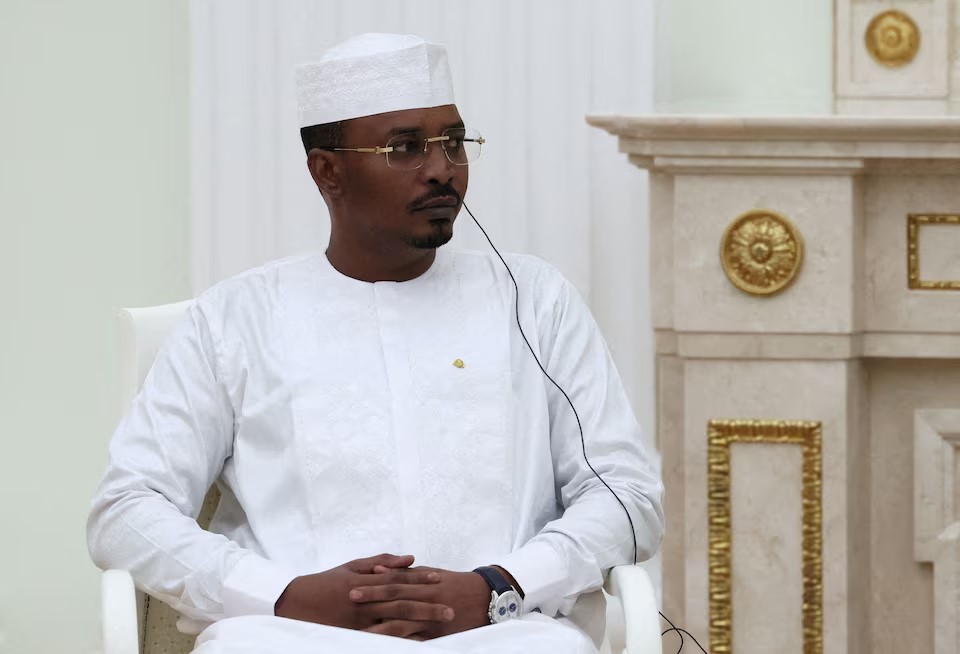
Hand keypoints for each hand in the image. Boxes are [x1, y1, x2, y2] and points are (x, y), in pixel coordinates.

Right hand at [274, 553, 454, 636]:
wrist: (297, 604)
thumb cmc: (328, 582)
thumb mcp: (352, 566)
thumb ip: (381, 562)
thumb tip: (410, 558)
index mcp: (364, 580)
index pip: (397, 578)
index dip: (419, 578)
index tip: (439, 578)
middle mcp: (363, 600)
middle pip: (401, 602)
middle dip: (427, 605)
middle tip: (450, 609)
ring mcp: (359, 621)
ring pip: (394, 622)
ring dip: (419, 624)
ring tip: (439, 625)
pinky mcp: (354, 635)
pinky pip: (381, 638)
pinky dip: (400, 640)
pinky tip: (417, 641)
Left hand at [350, 564, 491, 638]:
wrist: (485, 597)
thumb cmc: (454, 583)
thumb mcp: (432, 573)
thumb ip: (406, 573)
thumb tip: (379, 570)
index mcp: (423, 584)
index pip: (394, 583)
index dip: (374, 586)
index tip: (353, 588)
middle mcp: (426, 599)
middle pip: (395, 600)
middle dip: (372, 601)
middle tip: (351, 601)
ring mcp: (431, 619)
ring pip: (403, 624)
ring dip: (381, 627)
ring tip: (361, 631)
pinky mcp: (438, 634)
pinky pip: (417, 641)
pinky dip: (402, 643)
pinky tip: (386, 646)